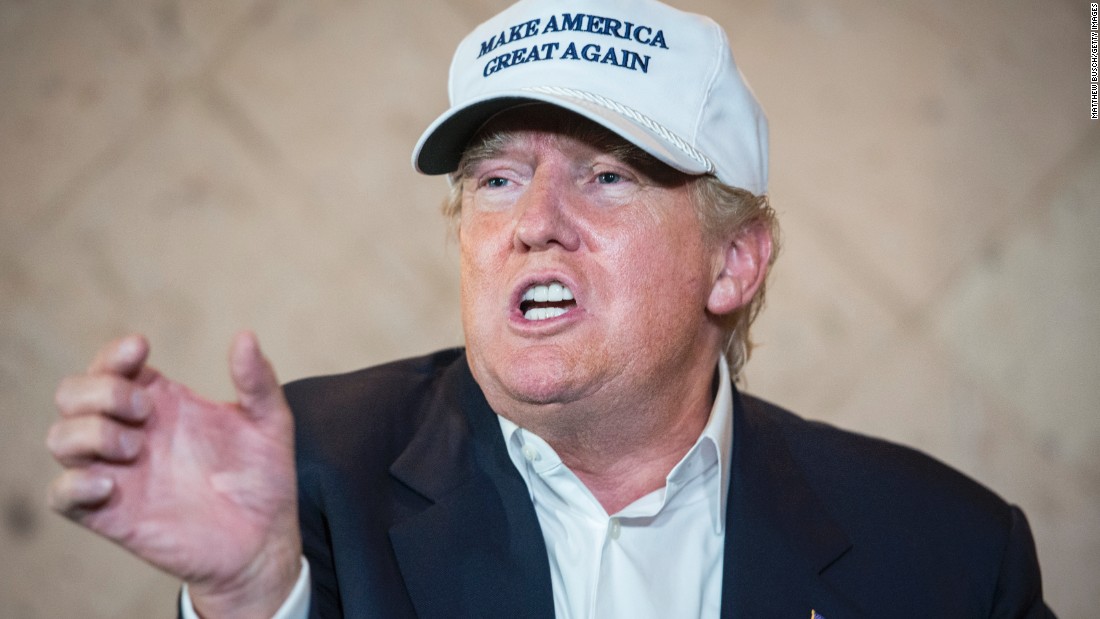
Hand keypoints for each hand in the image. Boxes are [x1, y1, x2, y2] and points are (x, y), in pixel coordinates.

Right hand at [47, 332, 301, 617]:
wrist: (264, 540)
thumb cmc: (263, 478)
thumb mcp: (270, 423)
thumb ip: (257, 381)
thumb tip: (245, 336)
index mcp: (162, 402)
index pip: (113, 365)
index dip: (114, 353)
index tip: (141, 350)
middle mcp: (132, 432)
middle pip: (73, 393)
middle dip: (101, 390)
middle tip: (146, 410)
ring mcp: (118, 472)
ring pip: (61, 438)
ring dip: (90, 432)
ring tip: (136, 447)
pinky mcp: (112, 514)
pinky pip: (61, 495)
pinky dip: (73, 483)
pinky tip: (111, 482)